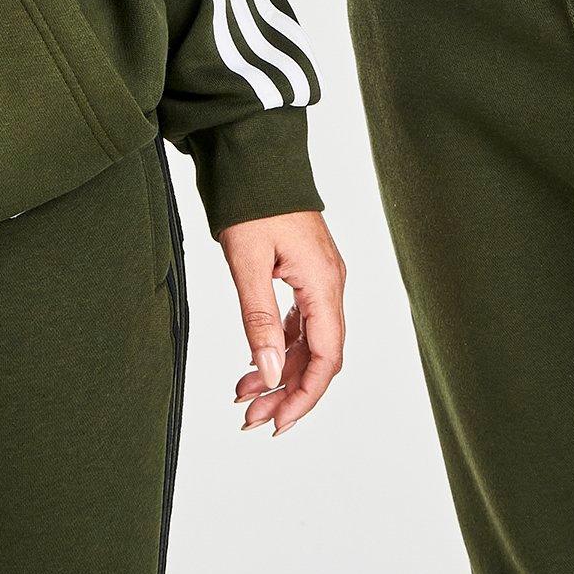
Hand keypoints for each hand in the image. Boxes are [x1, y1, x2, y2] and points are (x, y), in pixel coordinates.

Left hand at [218, 207, 344, 434]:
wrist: (256, 150)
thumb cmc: (252, 199)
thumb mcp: (247, 261)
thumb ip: (260, 320)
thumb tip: (271, 374)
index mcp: (324, 283)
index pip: (326, 358)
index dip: (304, 396)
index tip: (277, 423)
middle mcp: (330, 284)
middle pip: (318, 356)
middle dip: (287, 392)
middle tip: (250, 419)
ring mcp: (319, 278)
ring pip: (308, 342)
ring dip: (280, 373)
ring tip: (244, 396)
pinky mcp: (304, 271)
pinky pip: (300, 322)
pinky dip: (278, 346)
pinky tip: (254, 363)